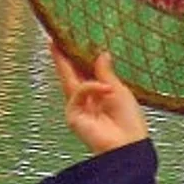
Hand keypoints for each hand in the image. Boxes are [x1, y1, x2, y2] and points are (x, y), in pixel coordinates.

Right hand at [49, 41, 148, 155]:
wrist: (128, 144)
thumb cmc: (130, 121)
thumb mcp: (120, 90)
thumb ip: (106, 73)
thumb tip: (102, 54)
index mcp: (101, 95)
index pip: (85, 73)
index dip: (78, 59)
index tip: (72, 41)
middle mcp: (88, 101)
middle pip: (71, 75)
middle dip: (62, 58)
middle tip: (54, 39)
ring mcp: (78, 108)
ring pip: (68, 81)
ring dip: (65, 63)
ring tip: (62, 44)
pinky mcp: (73, 115)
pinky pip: (78, 93)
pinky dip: (91, 88)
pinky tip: (105, 89)